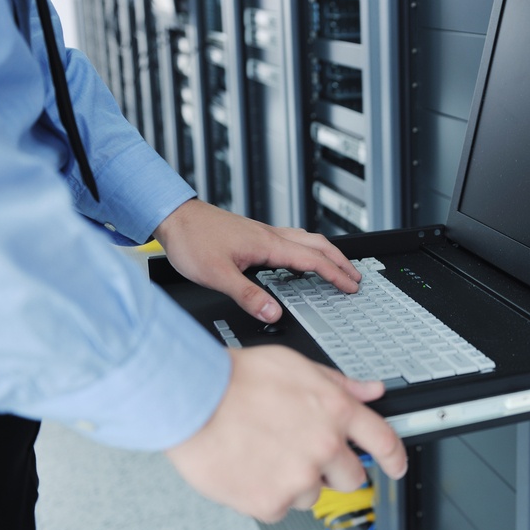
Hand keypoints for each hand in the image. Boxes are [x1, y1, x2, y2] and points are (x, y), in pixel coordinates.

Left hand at [153, 199, 361, 321]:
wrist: (173, 217)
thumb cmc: (192, 240)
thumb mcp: (217, 275)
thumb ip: (247, 296)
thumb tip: (273, 313)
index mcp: (267, 245)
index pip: (312, 260)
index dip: (335, 274)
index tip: (351, 285)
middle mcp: (270, 236)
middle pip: (318, 245)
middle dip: (340, 261)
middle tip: (355, 276)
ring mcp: (263, 233)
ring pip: (307, 239)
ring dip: (327, 253)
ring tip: (337, 267)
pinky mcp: (254, 234)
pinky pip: (292, 240)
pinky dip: (308, 250)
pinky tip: (301, 260)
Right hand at [166, 346, 406, 521]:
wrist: (191, 399)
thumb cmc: (237, 378)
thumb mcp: (298, 365)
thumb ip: (339, 383)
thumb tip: (371, 389)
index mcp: (336, 410)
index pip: (383, 440)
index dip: (395, 457)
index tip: (396, 466)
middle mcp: (324, 446)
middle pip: (352, 476)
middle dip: (335, 469)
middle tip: (305, 454)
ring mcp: (299, 477)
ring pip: (314, 493)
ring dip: (297, 481)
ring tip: (266, 454)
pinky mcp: (271, 502)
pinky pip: (281, 508)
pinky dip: (268, 495)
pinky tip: (251, 468)